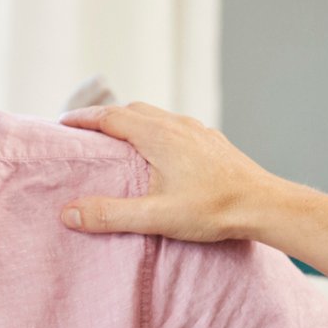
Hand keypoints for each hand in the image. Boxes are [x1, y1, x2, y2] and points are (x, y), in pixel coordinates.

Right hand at [59, 102, 283, 243]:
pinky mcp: (213, 142)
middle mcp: (177, 125)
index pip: (110, 117)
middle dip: (105, 117)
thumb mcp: (156, 216)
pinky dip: (156, 130)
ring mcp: (198, 131)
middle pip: (132, 110)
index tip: (63, 123)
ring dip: (132, 121)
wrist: (265, 205)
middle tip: (85, 130)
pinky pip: (176, 126)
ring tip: (118, 138)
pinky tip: (161, 150)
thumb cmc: (213, 210)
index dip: (84, 119)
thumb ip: (110, 214)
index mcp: (158, 135)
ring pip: (156, 116)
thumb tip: (68, 213)